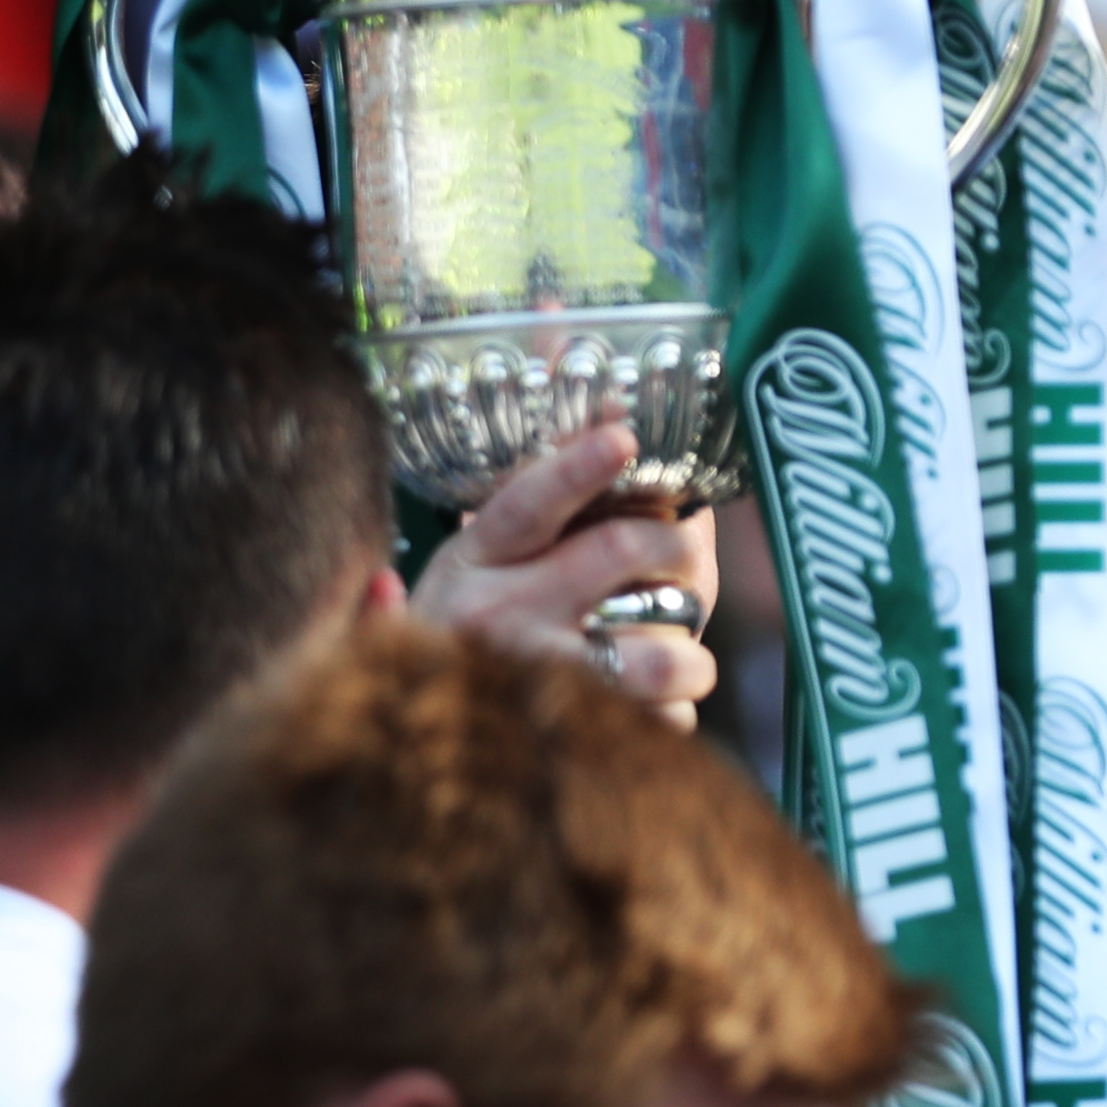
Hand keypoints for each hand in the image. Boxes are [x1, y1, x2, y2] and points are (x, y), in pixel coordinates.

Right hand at [411, 424, 719, 728]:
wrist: (414, 742)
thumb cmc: (470, 624)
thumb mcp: (480, 549)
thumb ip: (537, 471)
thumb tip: (587, 364)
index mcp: (476, 557)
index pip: (525, 504)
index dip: (578, 468)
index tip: (624, 438)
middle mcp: (499, 617)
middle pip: (616, 552)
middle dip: (677, 544)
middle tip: (688, 553)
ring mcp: (532, 680)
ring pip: (652, 651)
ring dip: (691, 645)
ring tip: (688, 646)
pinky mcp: (565, 741)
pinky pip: (656, 719)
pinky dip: (676, 709)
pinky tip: (660, 702)